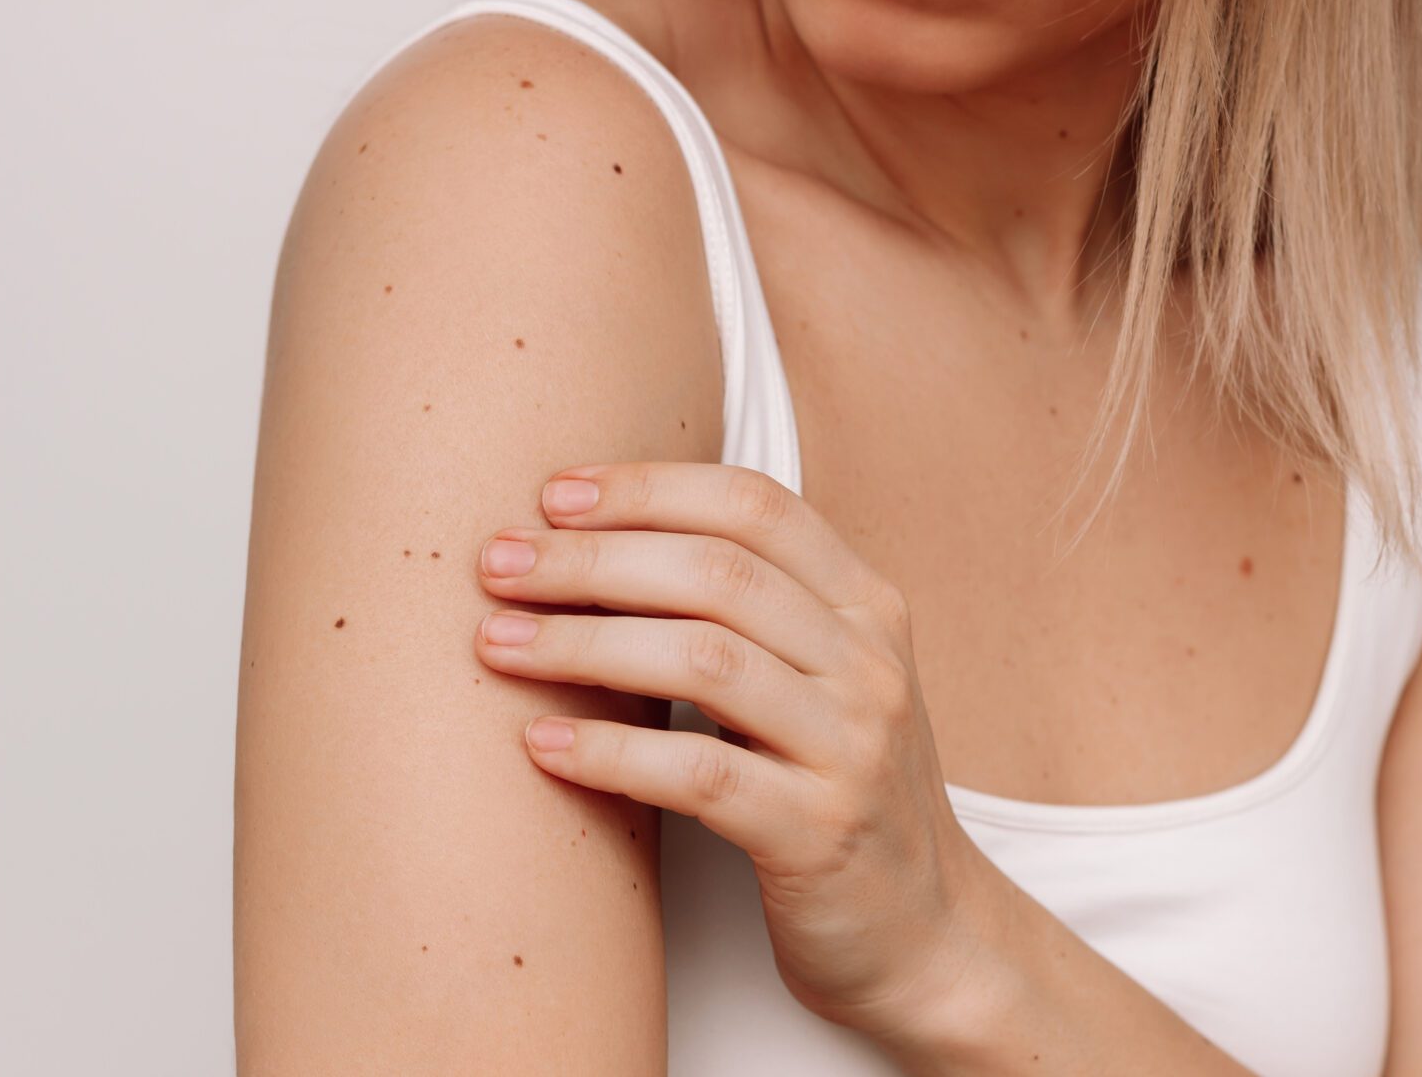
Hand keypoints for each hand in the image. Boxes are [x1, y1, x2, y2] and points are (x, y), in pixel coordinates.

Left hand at [472, 461, 1001, 1037]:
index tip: (554, 495)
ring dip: (584, 643)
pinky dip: (612, 752)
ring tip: (497, 642)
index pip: (754, 507)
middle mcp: (868, 664)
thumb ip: (750, 615)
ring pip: (705, 661)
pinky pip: (699, 774)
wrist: (924, 933)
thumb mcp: (820, 682)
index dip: (649, 488)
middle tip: (497, 563)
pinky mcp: (819, 833)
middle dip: (593, 558)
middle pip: (717, 572)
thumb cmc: (840, 791)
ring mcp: (852, 747)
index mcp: (866, 607)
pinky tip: (544, 742)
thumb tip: (597, 547)